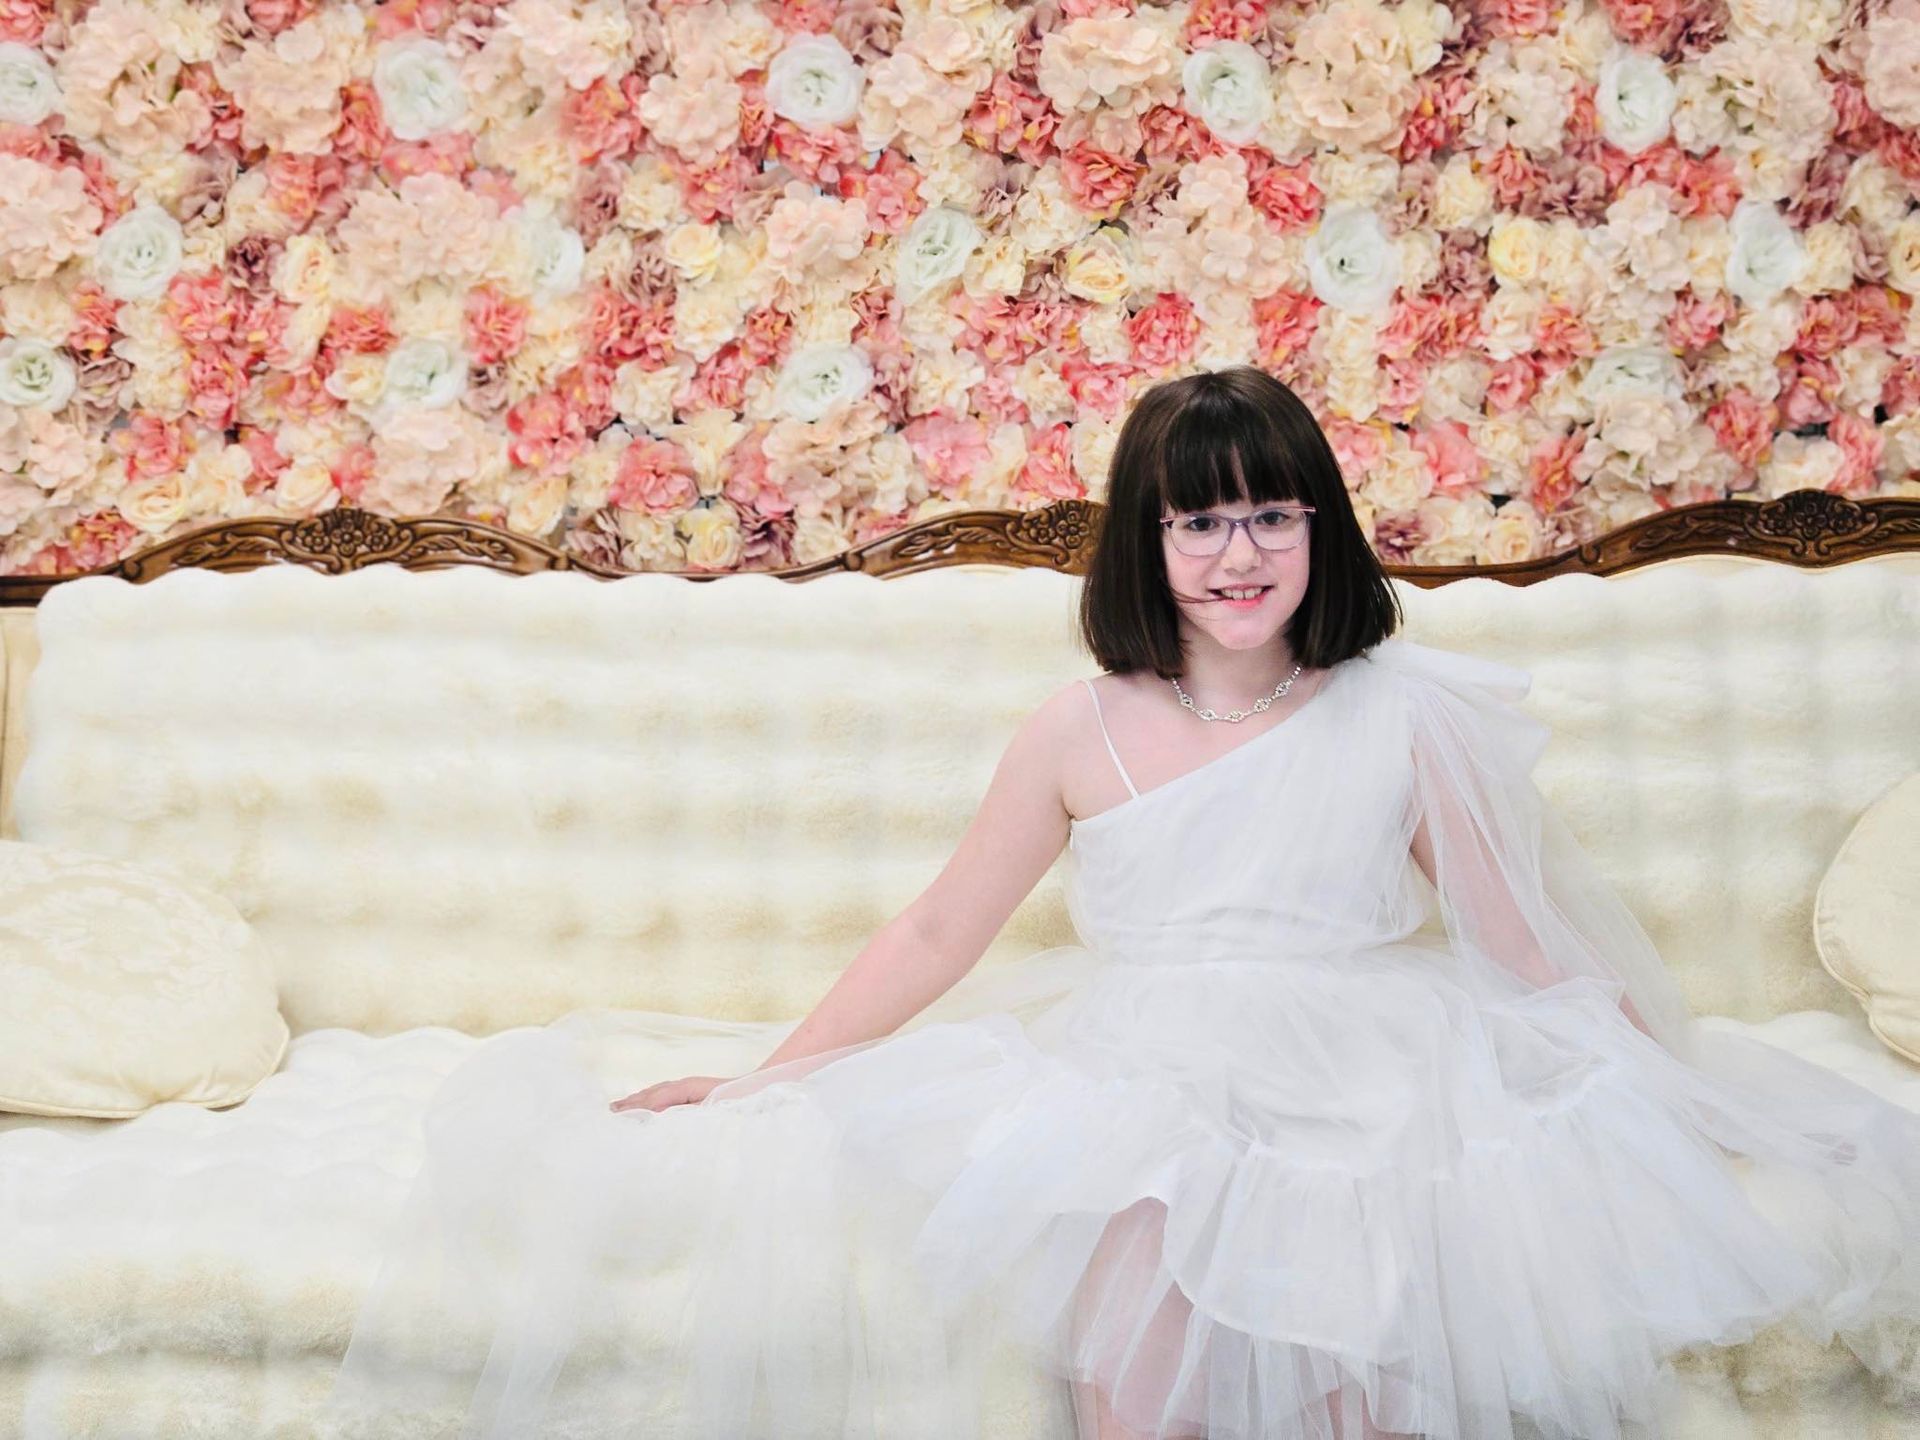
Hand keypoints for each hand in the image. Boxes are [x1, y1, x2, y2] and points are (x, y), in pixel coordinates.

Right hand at [608, 1075, 733, 1113]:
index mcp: (686, 1089)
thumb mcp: (712, 1110)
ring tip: (618, 1107)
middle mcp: (684, 1085)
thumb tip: (661, 1115)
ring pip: (656, 1093)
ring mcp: (688, 1087)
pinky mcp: (693, 1092)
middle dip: (630, 1104)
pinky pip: (664, 1094)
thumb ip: (686, 1114)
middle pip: (651, 1094)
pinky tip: (645, 1102)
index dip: (636, 1109)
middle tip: (608, 1114)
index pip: (655, 1100)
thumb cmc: (739, 1100)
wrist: (761, 1085)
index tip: (617, 1119)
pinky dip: (650, 1098)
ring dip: (637, 1100)